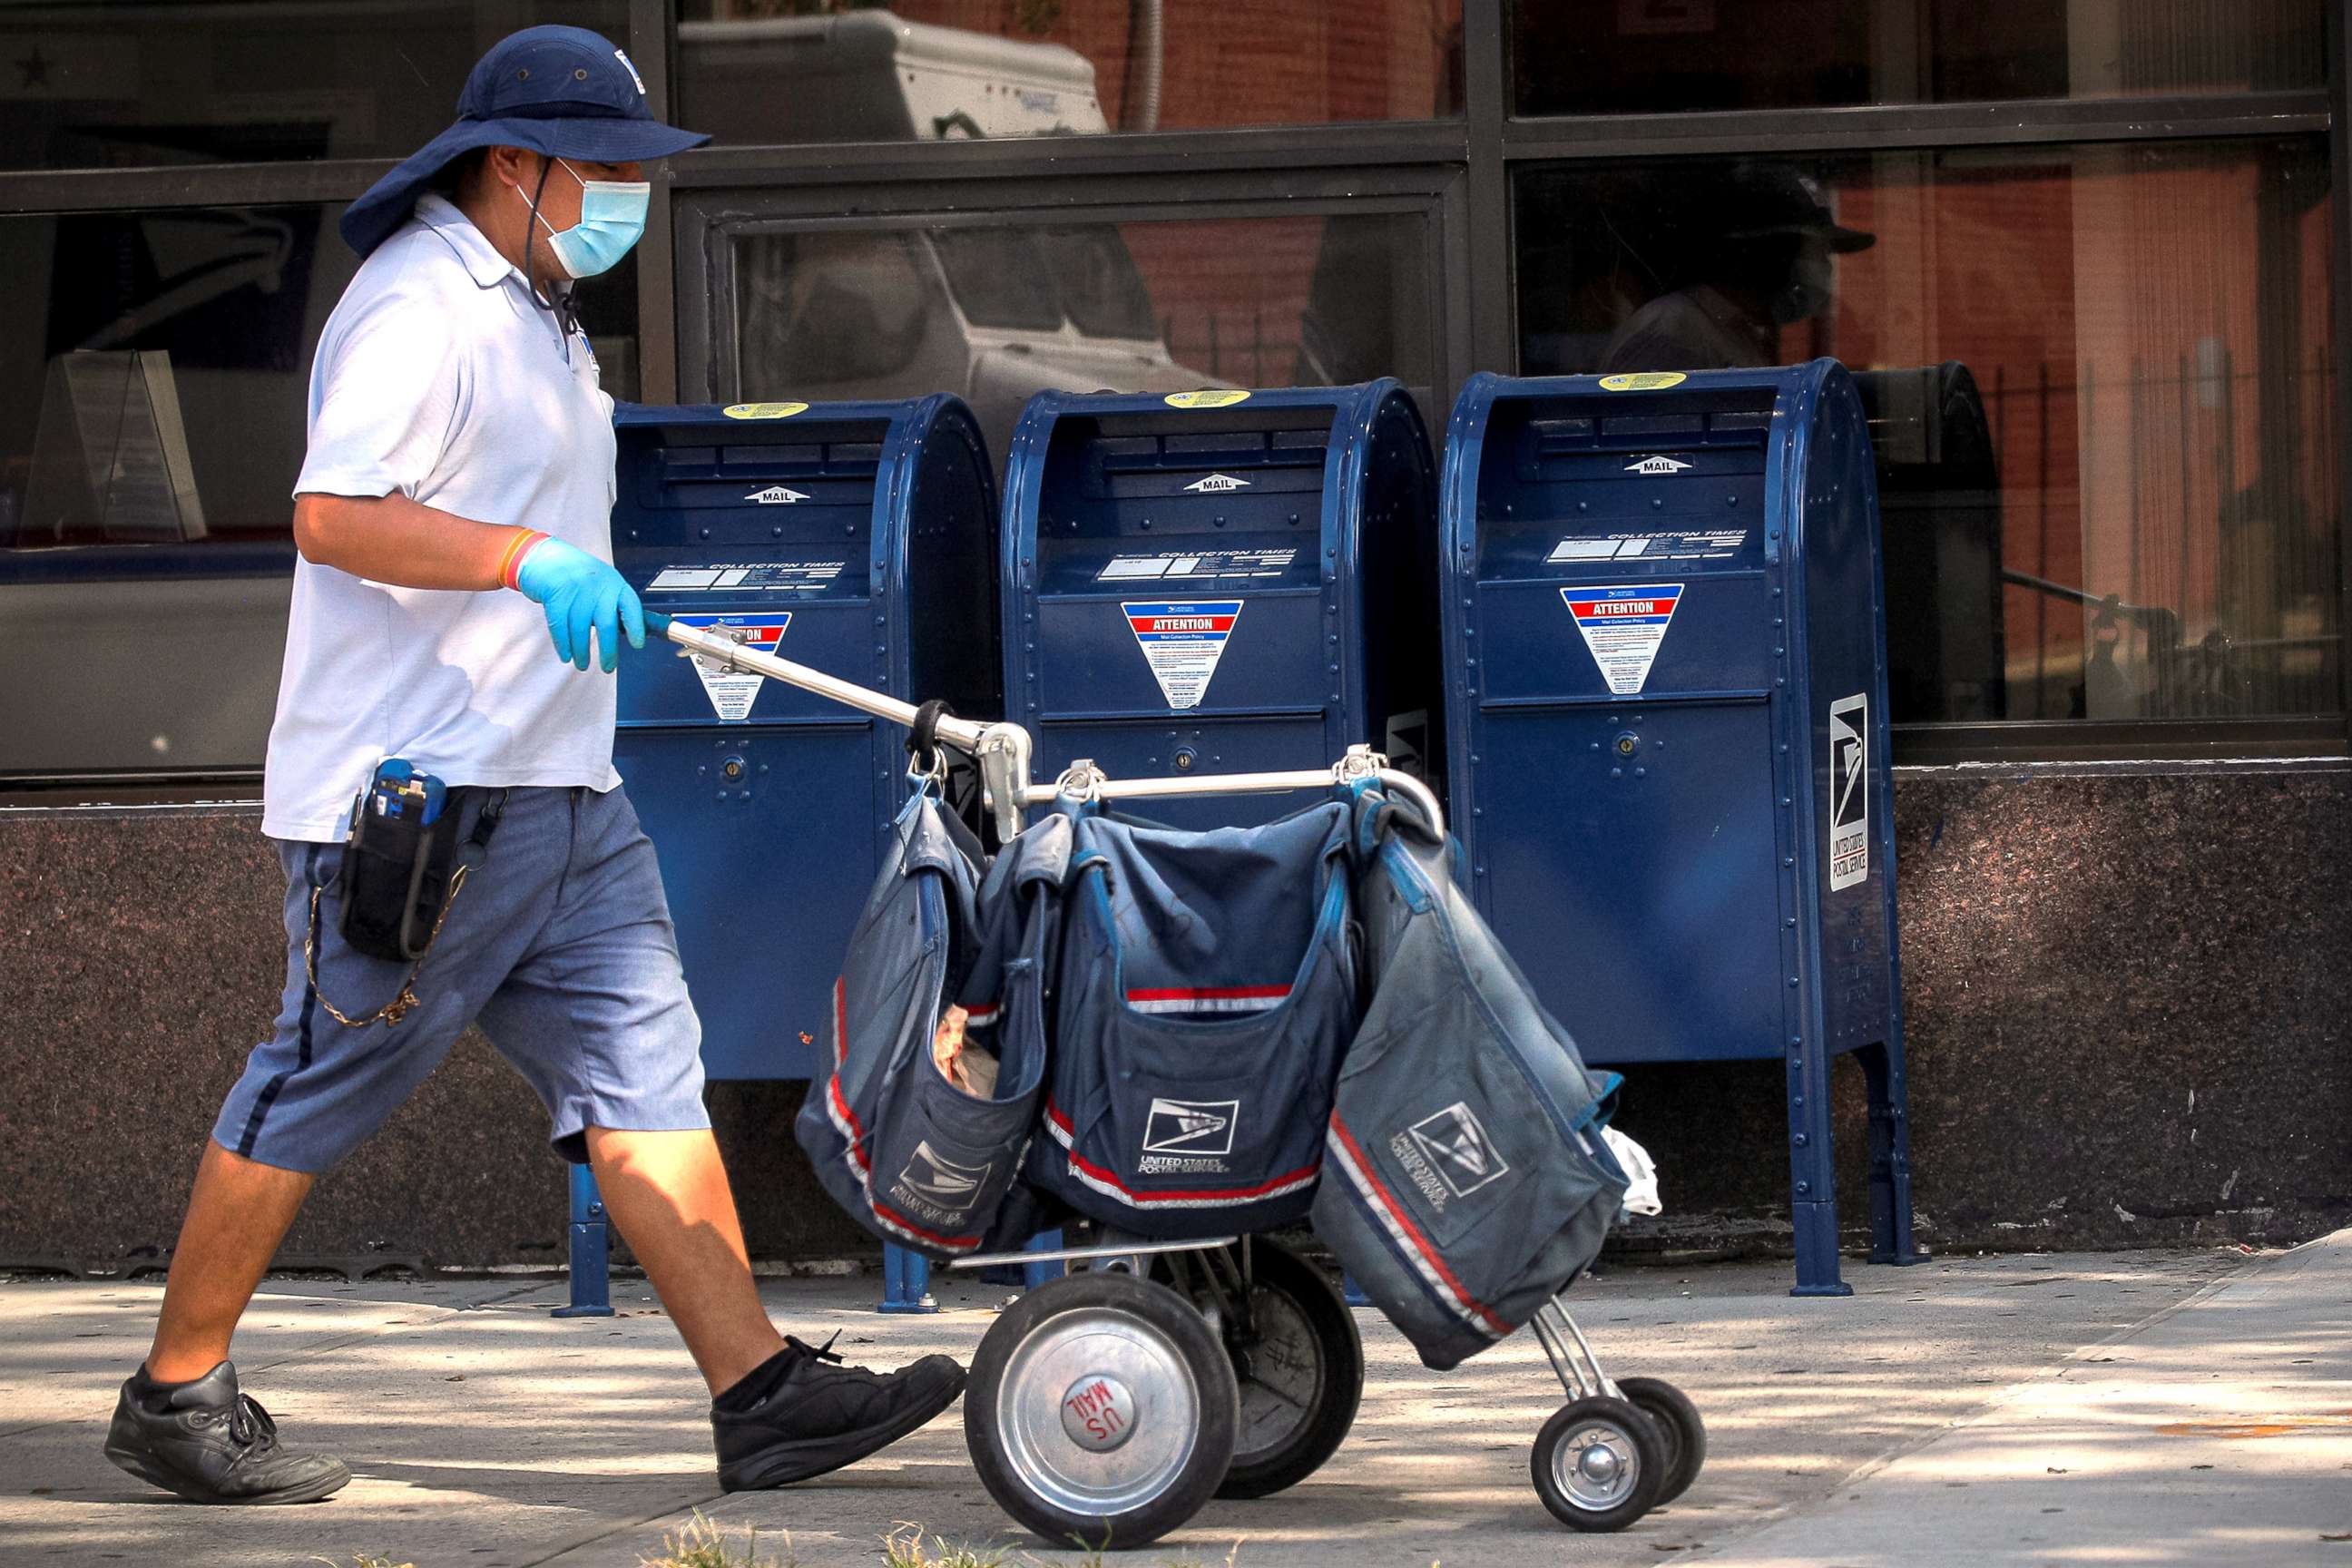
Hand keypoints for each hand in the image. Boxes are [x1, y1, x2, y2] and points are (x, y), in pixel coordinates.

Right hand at [512, 536, 645, 672]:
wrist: (544, 557)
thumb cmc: (576, 575)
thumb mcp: (601, 583)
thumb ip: (613, 604)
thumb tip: (629, 633)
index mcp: (614, 583)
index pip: (631, 607)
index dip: (636, 627)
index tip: (637, 646)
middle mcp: (598, 585)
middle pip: (606, 624)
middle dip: (608, 650)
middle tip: (608, 667)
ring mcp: (576, 589)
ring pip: (581, 629)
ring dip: (582, 651)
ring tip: (583, 664)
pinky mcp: (555, 595)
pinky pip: (560, 626)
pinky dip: (563, 644)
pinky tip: (566, 655)